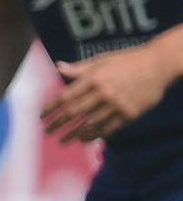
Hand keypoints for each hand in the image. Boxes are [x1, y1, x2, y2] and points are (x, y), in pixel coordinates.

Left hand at [42, 45, 174, 142]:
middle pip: (74, 112)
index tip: (41, 116)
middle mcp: (103, 92)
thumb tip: (58, 67)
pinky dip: (95, 135)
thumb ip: (79, 68)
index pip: (65, 96)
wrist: (158, 64)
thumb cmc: (127, 60)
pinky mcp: (130, 113)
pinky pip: (109, 128)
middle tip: (47, 131)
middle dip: (58, 123)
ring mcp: (117, 104)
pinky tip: (85, 140)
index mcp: (94, 78)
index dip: (51, 108)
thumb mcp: (102, 60)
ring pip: (90, 123)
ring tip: (63, 140)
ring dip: (74, 134)